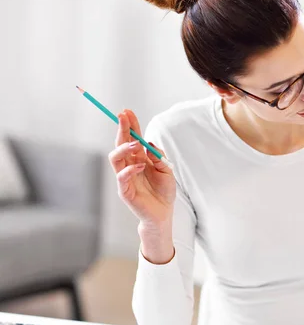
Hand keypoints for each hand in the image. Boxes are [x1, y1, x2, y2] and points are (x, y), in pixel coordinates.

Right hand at [108, 109, 175, 229]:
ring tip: (136, 143)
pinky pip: (121, 178)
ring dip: (124, 148)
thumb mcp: (167, 170)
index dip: (129, 125)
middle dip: (122, 129)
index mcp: (138, 158)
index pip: (131, 138)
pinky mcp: (125, 191)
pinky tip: (141, 165)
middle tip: (123, 117)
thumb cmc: (164, 191)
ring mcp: (125, 178)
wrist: (163, 213)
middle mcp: (129, 165)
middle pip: (120, 144)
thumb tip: (150, 144)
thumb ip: (159, 156)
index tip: (127, 111)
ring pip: (115, 158)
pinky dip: (130, 169)